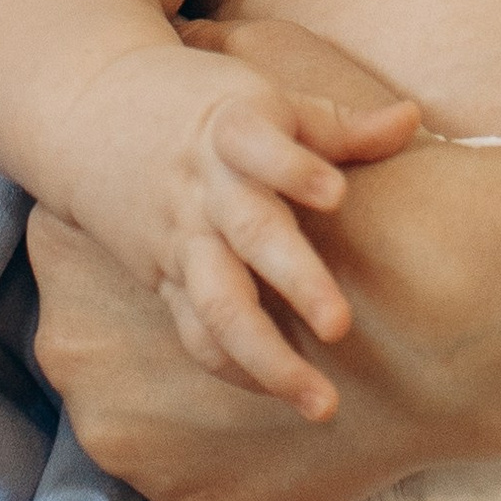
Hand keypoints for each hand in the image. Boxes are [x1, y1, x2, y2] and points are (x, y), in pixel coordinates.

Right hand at [65, 41, 418, 420]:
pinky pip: (196, 331)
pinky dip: (235, 368)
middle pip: (248, 233)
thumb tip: (412, 119)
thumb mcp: (261, 97)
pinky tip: (280, 394)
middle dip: (295, 280)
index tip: (335, 193)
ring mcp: (181, 238)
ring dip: (268, 359)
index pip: (257, 144)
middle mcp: (204, 189)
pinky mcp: (162, 278)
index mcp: (230, 131)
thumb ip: (336, 123)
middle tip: (341, 327)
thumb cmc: (198, 104)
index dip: (294, 167)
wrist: (87, 111)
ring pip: (219, 304)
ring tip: (322, 403)